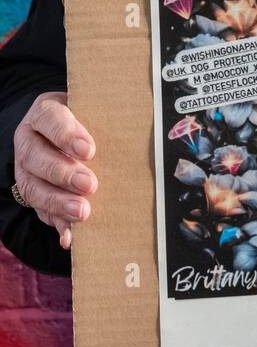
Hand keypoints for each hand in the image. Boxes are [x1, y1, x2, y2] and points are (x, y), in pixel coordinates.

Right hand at [13, 92, 96, 249]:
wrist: (64, 133)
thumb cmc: (86, 121)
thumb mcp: (93, 110)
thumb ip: (105, 120)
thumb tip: (138, 135)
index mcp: (44, 114)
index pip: (49, 119)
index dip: (66, 135)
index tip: (88, 150)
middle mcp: (29, 141)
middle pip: (36, 157)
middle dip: (63, 173)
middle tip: (89, 185)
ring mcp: (27, 170)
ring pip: (33, 187)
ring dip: (57, 202)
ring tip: (81, 212)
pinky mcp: (34, 195)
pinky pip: (40, 211)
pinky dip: (57, 224)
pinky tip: (69, 236)